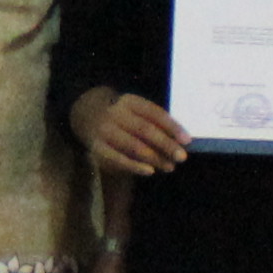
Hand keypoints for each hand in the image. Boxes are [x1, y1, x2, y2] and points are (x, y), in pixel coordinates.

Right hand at [72, 89, 191, 179]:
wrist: (85, 113)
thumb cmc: (122, 115)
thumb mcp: (135, 109)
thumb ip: (154, 120)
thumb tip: (179, 140)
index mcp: (129, 101)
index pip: (154, 113)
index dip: (172, 126)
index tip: (187, 140)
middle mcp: (116, 114)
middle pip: (144, 130)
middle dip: (165, 145)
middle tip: (182, 157)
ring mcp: (105, 130)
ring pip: (133, 146)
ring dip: (154, 158)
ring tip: (170, 167)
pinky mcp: (98, 147)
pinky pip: (118, 159)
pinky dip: (134, 166)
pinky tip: (149, 171)